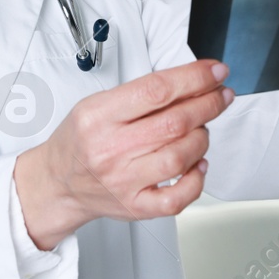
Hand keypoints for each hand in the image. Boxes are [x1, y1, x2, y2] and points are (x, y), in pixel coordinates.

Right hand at [11, 61, 233, 250]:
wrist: (58, 182)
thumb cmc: (80, 141)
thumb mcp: (96, 104)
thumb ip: (140, 94)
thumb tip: (191, 82)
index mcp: (98, 116)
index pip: (156, 90)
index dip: (194, 78)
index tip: (215, 72)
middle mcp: (110, 149)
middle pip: (174, 122)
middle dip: (208, 104)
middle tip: (221, 95)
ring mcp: (124, 181)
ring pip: (180, 156)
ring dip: (202, 137)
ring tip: (201, 128)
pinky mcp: (135, 206)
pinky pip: (177, 198)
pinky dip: (197, 179)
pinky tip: (198, 163)